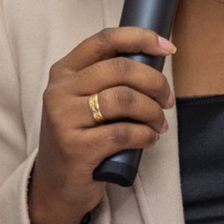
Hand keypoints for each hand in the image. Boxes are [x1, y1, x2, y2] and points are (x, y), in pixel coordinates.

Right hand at [28, 27, 175, 223]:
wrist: (56, 186)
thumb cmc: (80, 138)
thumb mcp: (83, 101)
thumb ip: (107, 80)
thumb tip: (155, 60)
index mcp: (64, 71)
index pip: (104, 40)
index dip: (140, 38)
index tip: (167, 47)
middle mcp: (59, 90)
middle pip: (120, 69)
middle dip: (155, 82)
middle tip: (167, 100)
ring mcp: (64, 119)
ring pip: (124, 99)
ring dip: (153, 112)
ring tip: (159, 124)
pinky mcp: (75, 148)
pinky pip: (124, 133)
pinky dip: (146, 135)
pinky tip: (149, 139)